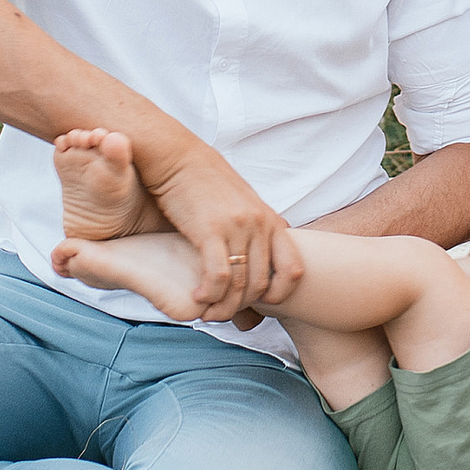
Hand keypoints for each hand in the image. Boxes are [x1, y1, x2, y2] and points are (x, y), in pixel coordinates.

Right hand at [138, 145, 304, 322]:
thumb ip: (255, 229)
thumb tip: (273, 241)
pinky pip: (219, 276)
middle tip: (221, 314)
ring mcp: (238, 226)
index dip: (280, 293)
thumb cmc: (202, 183)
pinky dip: (210, 294)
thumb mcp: (240, 203)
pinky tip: (197, 297)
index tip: (257, 303)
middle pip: (262, 283)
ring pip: (241, 285)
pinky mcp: (211, 230)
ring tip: (206, 312)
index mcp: (270, 220)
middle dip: (242, 307)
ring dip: (223, 307)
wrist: (175, 155)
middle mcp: (259, 224)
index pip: (293, 269)